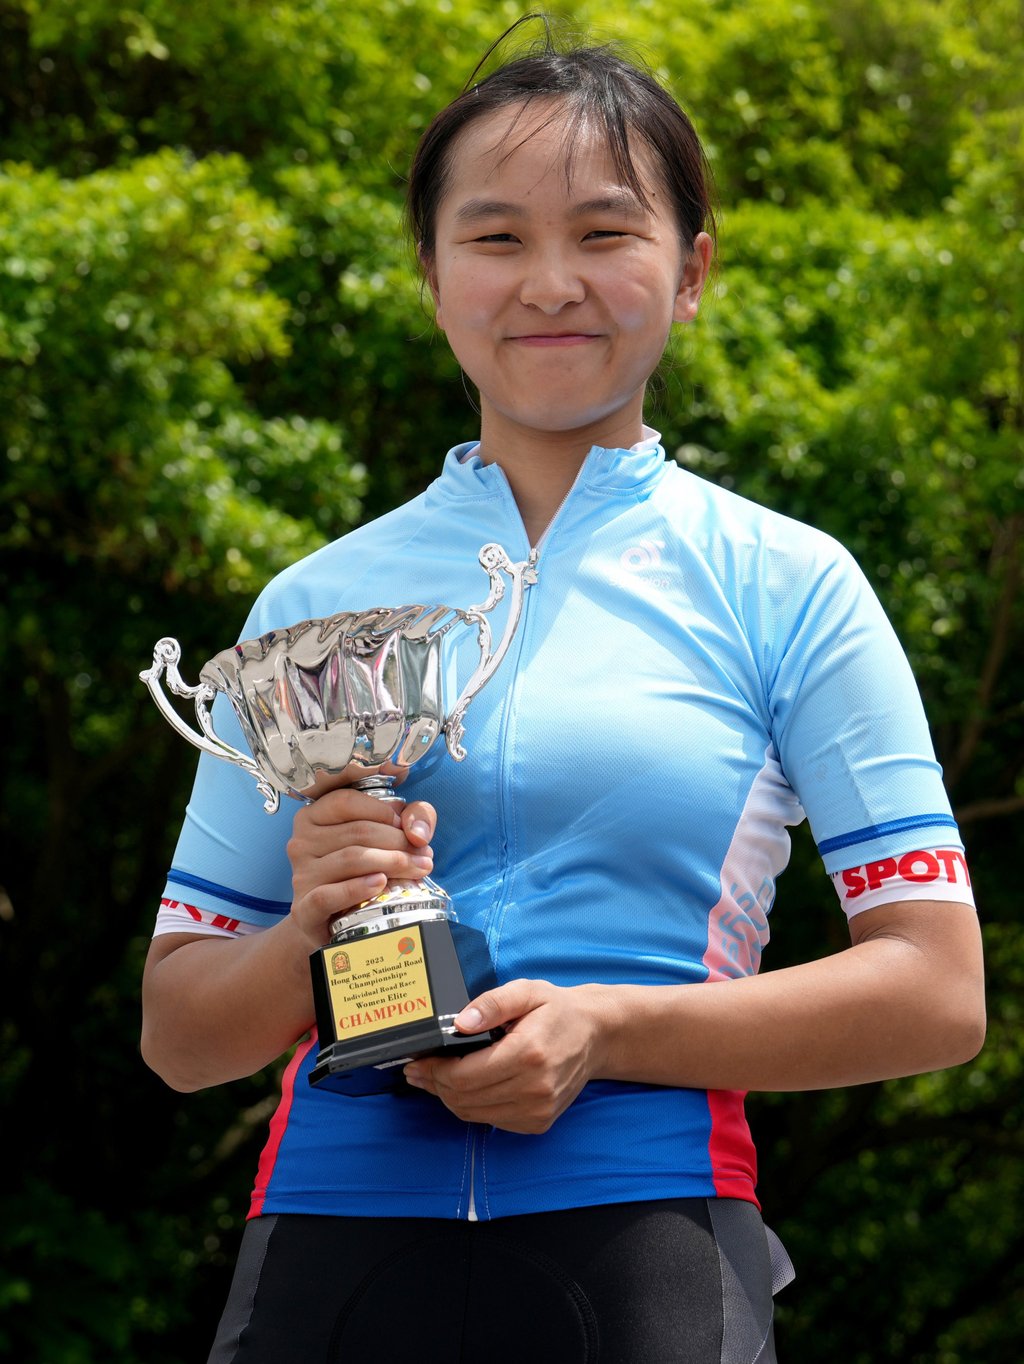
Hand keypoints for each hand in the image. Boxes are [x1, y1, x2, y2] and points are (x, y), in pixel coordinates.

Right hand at [286, 785, 436, 950]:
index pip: (346, 802)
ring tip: (419, 869)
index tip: (408, 828)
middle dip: (399, 841)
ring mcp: (301, 876)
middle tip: (425, 854)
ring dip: (392, 862)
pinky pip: (327, 895)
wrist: (333, 921)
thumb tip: (417, 830)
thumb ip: (412, 817)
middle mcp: (301, 843)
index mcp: (313, 817)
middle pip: (357, 831)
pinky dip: (357, 888)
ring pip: (351, 858)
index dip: (383, 811)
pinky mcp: (303, 909)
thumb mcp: (387, 833)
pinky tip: (380, 883)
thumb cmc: (362, 871)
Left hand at [403, 980, 606, 1134]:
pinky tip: (462, 1089)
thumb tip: (460, 1023)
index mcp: (529, 1053)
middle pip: (465, 1098)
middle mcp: (534, 1088)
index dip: (435, 1071)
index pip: (465, 1076)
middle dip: (435, 1085)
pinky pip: (491, 1120)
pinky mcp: (539, 1122)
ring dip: (448, 1098)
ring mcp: (538, 1110)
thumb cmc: (557, 1010)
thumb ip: (491, 1003)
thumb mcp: (526, 992)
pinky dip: (471, 1107)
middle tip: (417, 1071)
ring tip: (433, 1080)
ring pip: (474, 1114)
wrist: (595, 1036)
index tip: (418, 1061)